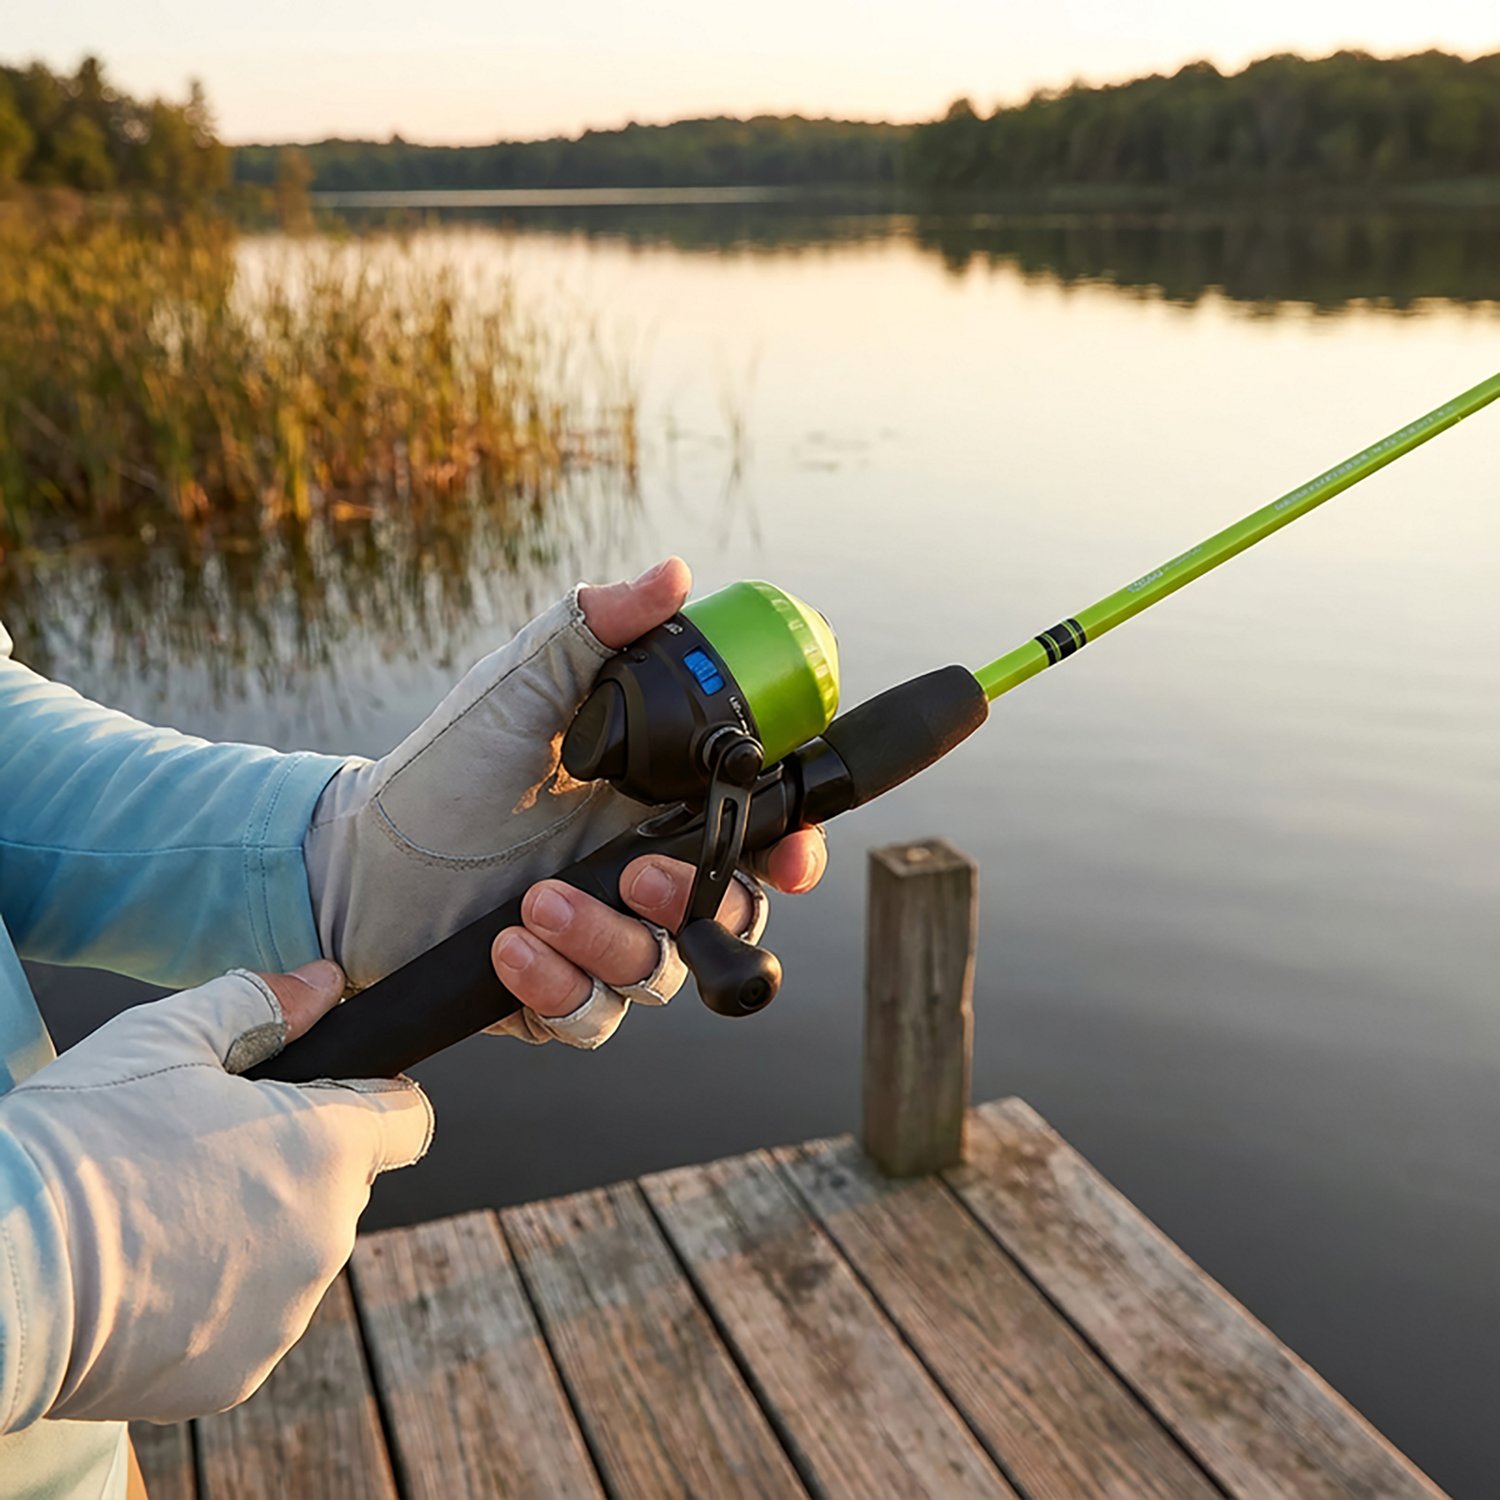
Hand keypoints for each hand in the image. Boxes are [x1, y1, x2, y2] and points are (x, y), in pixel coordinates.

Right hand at [0, 962, 430, 1425]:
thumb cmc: (79, 1146)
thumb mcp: (167, 1038)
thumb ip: (262, 1004)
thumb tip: (326, 984)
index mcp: (328, 1149)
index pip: (406, 1117)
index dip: (373, 1093)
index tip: (326, 1090)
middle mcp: (328, 1237)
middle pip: (343, 1183)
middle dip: (296, 1159)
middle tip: (208, 1145)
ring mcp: (285, 1313)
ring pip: (295, 1250)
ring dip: (257, 1228)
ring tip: (166, 1210)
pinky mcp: (237, 1373)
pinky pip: (251, 1316)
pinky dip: (217, 1295)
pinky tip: (151, 1273)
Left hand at [304, 558, 826, 1048]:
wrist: (360, 851)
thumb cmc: (450, 765)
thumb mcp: (523, 684)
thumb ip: (596, 629)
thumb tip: (674, 574)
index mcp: (658, 806)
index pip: (758, 835)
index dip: (792, 850)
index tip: (791, 858)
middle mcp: (643, 877)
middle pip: (729, 914)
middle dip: (697, 902)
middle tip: (639, 875)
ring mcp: (604, 941)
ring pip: (660, 974)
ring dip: (609, 944)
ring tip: (538, 903)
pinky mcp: (556, 996)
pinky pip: (592, 1016)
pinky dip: (557, 986)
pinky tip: (509, 947)